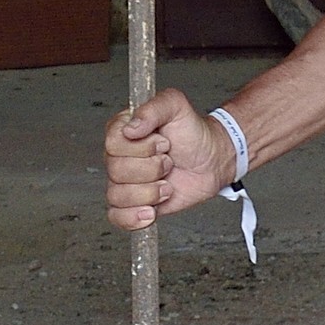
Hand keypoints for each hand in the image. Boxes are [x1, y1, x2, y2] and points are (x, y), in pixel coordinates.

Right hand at [104, 89, 235, 229]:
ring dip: (149, 193)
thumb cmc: (192, 132)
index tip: (163, 143)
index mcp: (123, 129)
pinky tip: (150, 211)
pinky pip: (116, 216)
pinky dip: (133, 218)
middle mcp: (118, 156)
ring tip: (166, 185)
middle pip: (116, 171)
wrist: (211, 161)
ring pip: (116, 195)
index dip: (142, 147)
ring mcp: (124, 181)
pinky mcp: (133, 204)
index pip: (113, 143)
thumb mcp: (176, 106)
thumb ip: (153, 108)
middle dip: (151, 170)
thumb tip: (130, 128)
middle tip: (168, 162)